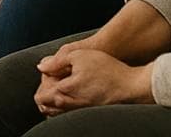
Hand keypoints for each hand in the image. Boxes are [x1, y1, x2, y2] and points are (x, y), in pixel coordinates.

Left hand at [34, 48, 154, 115]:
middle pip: (46, 106)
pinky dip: (64, 107)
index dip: (42, 83)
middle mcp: (70, 105)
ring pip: (56, 113)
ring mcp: (80, 112)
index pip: (41, 94)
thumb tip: (41, 67)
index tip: (50, 73)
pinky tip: (70, 96)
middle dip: (44, 94)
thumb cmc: (105, 68)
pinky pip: (68, 115)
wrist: (130, 85)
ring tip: (58, 89)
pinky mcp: (89, 114)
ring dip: (53, 102)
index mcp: (64, 91)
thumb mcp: (77, 55)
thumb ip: (55, 62)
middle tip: (51, 81)